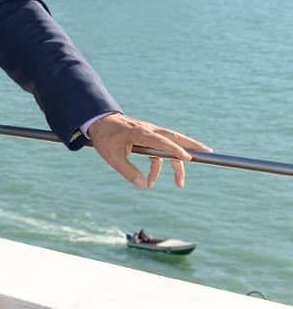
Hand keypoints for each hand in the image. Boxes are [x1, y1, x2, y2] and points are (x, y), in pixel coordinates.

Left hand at [88, 113, 210, 187]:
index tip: (187, 158)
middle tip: (209, 153)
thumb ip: (128, 171)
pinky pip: (158, 152)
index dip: (174, 149)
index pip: (161, 141)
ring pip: (169, 146)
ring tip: (180, 184)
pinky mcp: (147, 138)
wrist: (98, 122)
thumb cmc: (105, 138)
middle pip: (175, 137)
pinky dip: (158, 166)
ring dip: (175, 165)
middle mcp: (148, 131)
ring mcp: (149, 133)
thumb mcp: (112, 156)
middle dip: (192, 146)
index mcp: (140, 133)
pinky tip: (150, 180)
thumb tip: (143, 185)